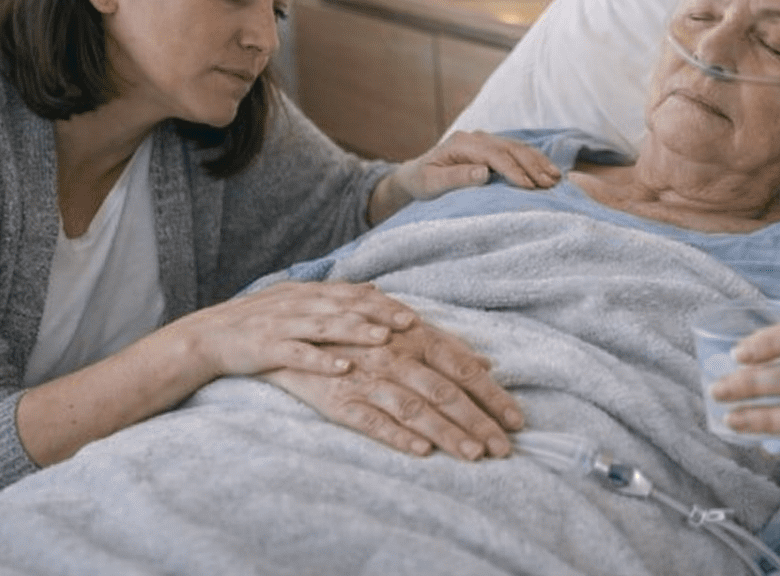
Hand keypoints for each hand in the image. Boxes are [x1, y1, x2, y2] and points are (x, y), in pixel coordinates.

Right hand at [170, 280, 415, 380]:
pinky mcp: (267, 348)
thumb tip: (373, 286)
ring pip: (327, 326)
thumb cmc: (257, 320)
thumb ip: (335, 294)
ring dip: (357, 332)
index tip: (413, 314)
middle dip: (380, 315)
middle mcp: (300, 305)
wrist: (206, 336)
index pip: (354, 295)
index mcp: (309, 293)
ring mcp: (283, 325)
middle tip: (410, 324)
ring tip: (384, 339)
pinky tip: (342, 367)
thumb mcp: (296, 299)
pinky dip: (321, 360)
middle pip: (347, 307)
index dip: (384, 304)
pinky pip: (298, 354)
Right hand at [263, 317, 524, 460]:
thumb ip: (437, 343)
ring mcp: (361, 372)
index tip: (517, 419)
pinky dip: (395, 434)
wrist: (261, 327)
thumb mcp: (391, 326)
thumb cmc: (335, 326)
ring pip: (412, 406)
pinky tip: (419, 449)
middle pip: (443, 389)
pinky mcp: (332, 395)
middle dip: (478, 421)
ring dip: (446, 431)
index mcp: (408, 333)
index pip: (460, 366)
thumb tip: (483, 360)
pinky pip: (367, 418)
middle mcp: (390, 350)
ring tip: (472, 453)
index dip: (491, 393)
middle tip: (505, 449)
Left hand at [371, 130, 560, 221]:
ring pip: (518, 148)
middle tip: (549, 184)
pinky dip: (535, 160)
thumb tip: (484, 171)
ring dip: (538, 162)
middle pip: (510, 148)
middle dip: (532, 166)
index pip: (493, 154)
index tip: (528, 186)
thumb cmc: (422, 181)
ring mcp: (486, 141)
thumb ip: (456, 177)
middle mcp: (476, 137)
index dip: (513, 170)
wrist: (417, 173)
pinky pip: (518, 151)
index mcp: (461, 143)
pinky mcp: (493, 148)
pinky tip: (549, 171)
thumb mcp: (431, 183)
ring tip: (555, 178)